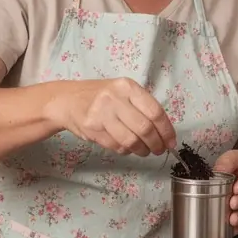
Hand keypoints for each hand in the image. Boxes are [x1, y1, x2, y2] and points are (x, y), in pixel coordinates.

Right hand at [45, 78, 176, 156]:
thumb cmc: (101, 97)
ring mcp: (101, 114)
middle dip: (156, 144)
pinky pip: (117, 146)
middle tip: (159, 150)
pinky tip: (127, 147)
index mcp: (127, 87)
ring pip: (131, 141)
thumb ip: (142, 107)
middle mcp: (114, 98)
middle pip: (145, 128)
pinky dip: (126, 151)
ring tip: (145, 151)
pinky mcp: (92, 129)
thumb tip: (165, 132)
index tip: (171, 141)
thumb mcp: (123, 92)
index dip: (166, 130)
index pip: (155, 112)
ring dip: (142, 150)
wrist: (67, 100)